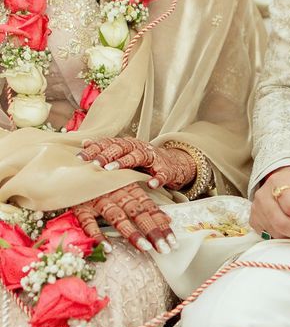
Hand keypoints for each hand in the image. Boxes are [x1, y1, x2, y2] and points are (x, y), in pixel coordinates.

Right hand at [73, 183, 176, 253]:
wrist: (72, 163)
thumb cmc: (101, 178)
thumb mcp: (124, 187)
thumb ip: (143, 203)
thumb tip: (167, 219)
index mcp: (129, 188)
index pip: (149, 208)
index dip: (162, 224)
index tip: (173, 242)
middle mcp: (116, 193)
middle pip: (138, 213)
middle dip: (152, 231)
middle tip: (165, 248)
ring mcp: (98, 199)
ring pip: (117, 217)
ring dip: (131, 232)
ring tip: (145, 247)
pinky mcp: (80, 205)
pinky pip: (88, 222)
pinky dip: (97, 235)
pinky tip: (107, 248)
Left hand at [79, 137, 196, 189]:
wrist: (172, 163)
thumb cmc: (142, 160)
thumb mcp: (124, 153)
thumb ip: (106, 148)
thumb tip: (83, 142)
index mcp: (127, 144)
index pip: (108, 143)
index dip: (95, 149)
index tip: (80, 158)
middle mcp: (138, 147)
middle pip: (121, 148)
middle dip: (107, 155)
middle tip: (95, 163)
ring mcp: (152, 157)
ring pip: (138, 157)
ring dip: (125, 162)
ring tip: (112, 170)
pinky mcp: (165, 169)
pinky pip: (162, 174)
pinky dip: (157, 178)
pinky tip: (151, 184)